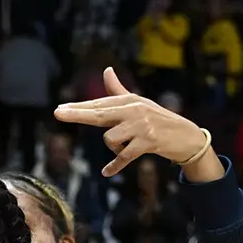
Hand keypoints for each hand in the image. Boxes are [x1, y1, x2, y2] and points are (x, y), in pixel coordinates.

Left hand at [54, 67, 222, 179]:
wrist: (186, 136)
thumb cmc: (158, 120)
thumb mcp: (139, 103)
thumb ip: (119, 90)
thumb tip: (106, 70)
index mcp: (129, 101)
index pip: (99, 105)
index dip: (78, 108)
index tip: (59, 110)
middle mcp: (134, 110)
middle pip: (99, 114)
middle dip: (77, 114)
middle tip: (57, 113)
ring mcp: (141, 126)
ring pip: (111, 140)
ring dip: (114, 150)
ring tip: (127, 149)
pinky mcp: (148, 142)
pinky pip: (124, 156)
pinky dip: (115, 166)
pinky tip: (106, 172)